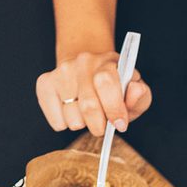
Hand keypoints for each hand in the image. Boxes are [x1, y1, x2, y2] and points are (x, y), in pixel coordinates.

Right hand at [36, 52, 151, 134]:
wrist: (86, 69)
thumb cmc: (113, 88)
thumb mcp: (133, 91)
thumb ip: (140, 95)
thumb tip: (135, 91)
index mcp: (108, 62)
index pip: (106, 82)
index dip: (114, 109)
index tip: (119, 124)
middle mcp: (83, 62)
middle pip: (88, 106)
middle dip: (99, 125)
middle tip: (101, 125)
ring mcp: (62, 72)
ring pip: (72, 118)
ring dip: (82, 124)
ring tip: (86, 114)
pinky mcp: (45, 83)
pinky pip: (56, 121)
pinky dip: (65, 124)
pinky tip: (71, 112)